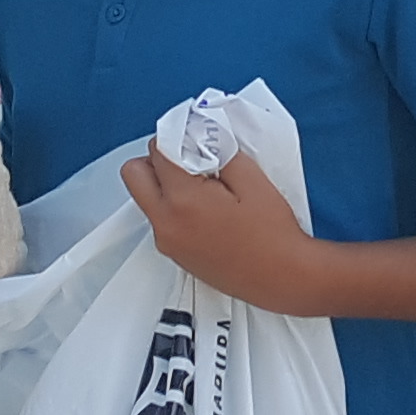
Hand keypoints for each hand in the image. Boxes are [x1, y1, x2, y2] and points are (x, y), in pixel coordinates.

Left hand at [124, 145, 336, 313]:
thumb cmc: (272, 231)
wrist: (282, 278)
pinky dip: (173, 206)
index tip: (198, 138)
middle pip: (133, 173)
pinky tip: (207, 210)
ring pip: (145, 197)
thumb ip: (219, 152)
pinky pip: (160, 218)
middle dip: (157, 159)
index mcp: (182, 200)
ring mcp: (166, 242)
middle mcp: (164, 222)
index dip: (178, 137)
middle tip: (190, 160)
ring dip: (164, 184)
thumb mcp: (252, 179)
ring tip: (204, 187)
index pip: (158, 150)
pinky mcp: (173, 254)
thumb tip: (199, 135)